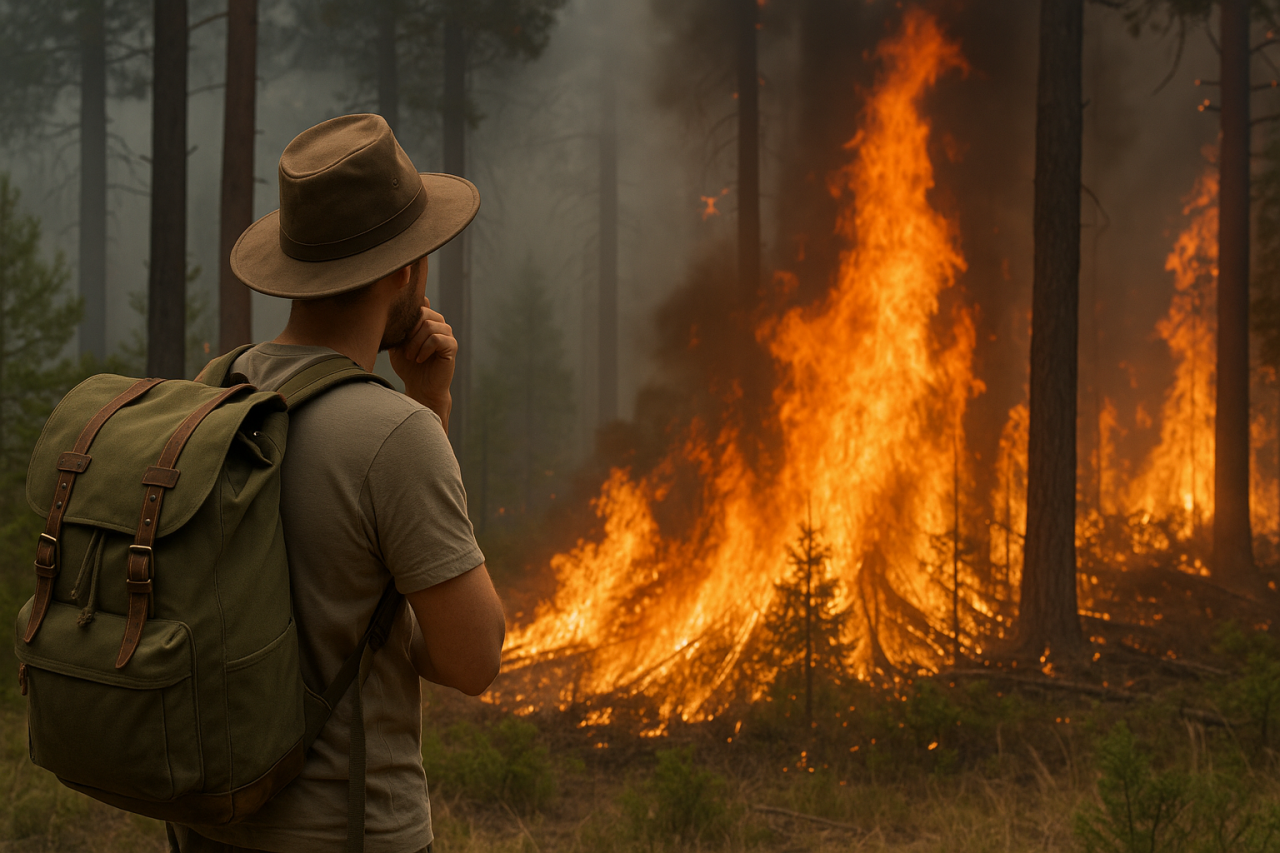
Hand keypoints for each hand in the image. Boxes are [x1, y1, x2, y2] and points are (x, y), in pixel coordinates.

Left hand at [389, 297, 455, 429]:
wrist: (420, 388)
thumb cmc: (408, 367)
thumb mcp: (397, 344)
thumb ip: (397, 326)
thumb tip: (390, 307)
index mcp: (427, 320)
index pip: (418, 305)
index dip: (405, 319)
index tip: (399, 338)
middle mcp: (439, 323)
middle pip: (423, 313)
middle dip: (409, 331)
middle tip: (404, 350)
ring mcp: (447, 334)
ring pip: (429, 326)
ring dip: (415, 343)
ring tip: (410, 356)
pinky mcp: (452, 346)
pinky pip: (436, 339)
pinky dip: (424, 349)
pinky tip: (419, 359)